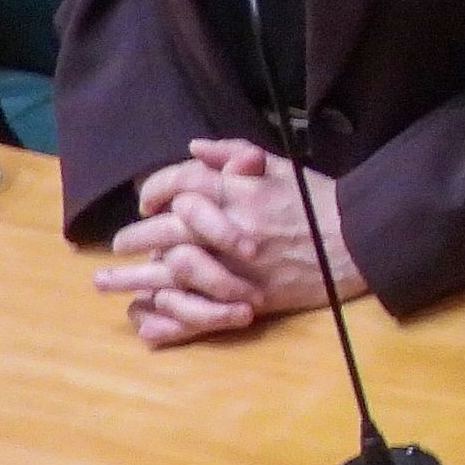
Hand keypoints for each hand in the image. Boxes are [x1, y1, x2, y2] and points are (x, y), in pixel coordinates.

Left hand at [95, 139, 351, 343]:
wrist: (358, 242)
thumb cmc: (318, 202)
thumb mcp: (282, 166)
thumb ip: (236, 153)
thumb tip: (194, 148)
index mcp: (237, 191)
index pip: (178, 183)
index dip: (154, 190)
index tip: (146, 202)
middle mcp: (229, 227)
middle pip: (162, 229)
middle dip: (134, 237)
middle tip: (121, 245)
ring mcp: (235, 265)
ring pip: (167, 271)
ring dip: (131, 277)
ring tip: (106, 280)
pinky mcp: (245, 297)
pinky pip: (192, 309)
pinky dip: (164, 315)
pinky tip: (145, 314)